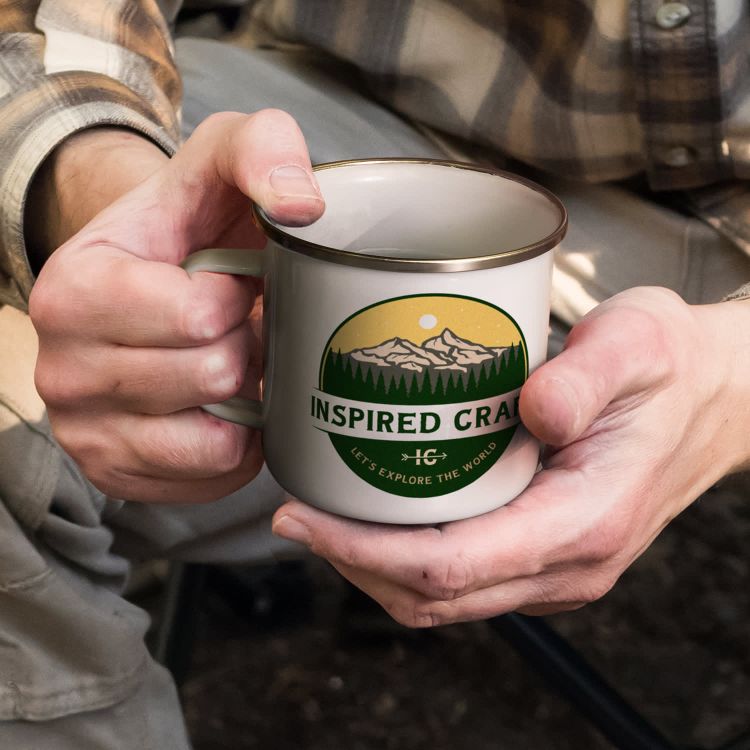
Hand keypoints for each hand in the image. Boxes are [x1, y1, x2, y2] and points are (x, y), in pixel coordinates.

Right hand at [29, 110, 323, 501]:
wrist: (153, 278)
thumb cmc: (190, 224)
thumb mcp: (220, 159)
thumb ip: (261, 151)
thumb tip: (301, 206)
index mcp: (74, 289)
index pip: (197, 316)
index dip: (237, 296)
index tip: (228, 279)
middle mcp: (62, 369)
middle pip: (210, 376)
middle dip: (243, 344)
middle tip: (234, 323)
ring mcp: (87, 431)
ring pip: (213, 437)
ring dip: (241, 394)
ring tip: (226, 356)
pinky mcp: (120, 473)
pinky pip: (213, 474)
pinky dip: (237, 440)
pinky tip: (223, 402)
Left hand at [272, 288, 749, 624]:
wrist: (715, 396)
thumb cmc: (674, 368)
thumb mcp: (639, 343)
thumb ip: (588, 375)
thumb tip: (531, 407)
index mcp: (583, 521)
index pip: (450, 566)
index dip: (364, 550)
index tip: (305, 516)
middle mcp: (568, 561)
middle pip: (433, 594)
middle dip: (352, 561)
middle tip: (298, 511)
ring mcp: (557, 565)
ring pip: (444, 596)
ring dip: (374, 565)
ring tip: (327, 514)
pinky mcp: (546, 550)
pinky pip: (464, 575)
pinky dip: (408, 556)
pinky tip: (383, 511)